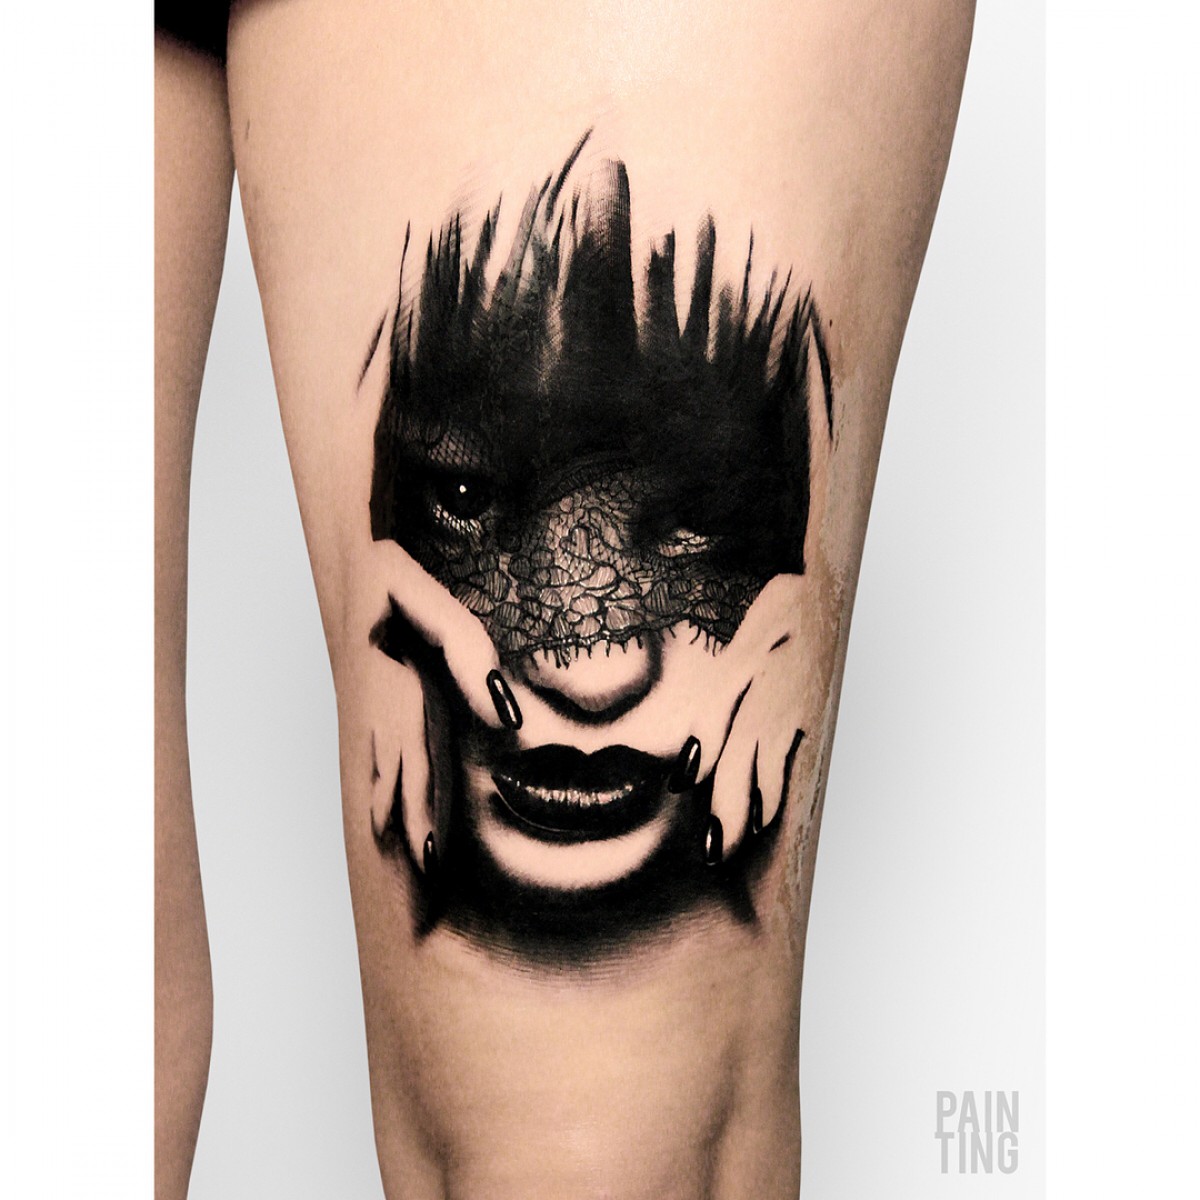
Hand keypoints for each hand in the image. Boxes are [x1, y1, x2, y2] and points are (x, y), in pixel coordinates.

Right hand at [360, 538, 522, 875]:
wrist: (359, 552)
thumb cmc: (396, 574)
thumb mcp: (432, 604)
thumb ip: (470, 658)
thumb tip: (507, 718)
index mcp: (396, 696)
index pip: (415, 773)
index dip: (424, 818)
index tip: (434, 863)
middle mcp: (380, 710)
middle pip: (398, 786)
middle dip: (411, 835)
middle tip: (425, 887)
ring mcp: (371, 706)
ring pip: (384, 775)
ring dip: (395, 817)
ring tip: (410, 860)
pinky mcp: (373, 696)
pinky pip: (380, 754)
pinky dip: (384, 788)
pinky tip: (382, 810)